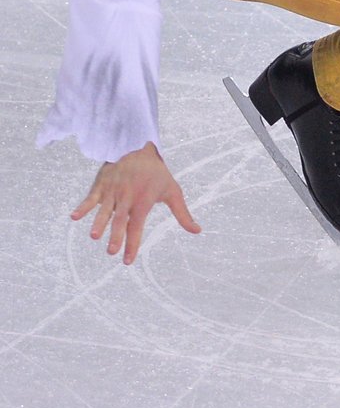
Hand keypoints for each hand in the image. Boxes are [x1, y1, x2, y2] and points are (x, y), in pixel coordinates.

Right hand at [71, 143, 200, 264]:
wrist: (138, 147)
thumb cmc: (157, 174)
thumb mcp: (173, 191)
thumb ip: (183, 214)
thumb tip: (197, 231)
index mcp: (143, 201)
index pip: (137, 227)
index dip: (132, 244)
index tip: (127, 261)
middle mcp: (127, 197)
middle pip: (120, 220)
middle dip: (116, 236)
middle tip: (112, 252)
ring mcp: (113, 191)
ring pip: (105, 210)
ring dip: (99, 223)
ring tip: (93, 236)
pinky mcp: (101, 185)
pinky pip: (90, 197)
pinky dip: (82, 207)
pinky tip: (74, 217)